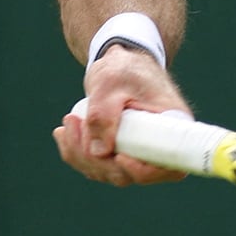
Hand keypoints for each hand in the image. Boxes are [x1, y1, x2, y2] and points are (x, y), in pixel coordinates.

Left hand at [54, 47, 189, 185]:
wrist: (120, 61)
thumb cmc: (123, 67)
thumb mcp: (111, 83)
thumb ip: (103, 115)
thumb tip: (99, 153)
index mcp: (172, 128)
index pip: (167, 168)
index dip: (142, 171)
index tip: (119, 156)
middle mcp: (158, 146)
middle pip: (128, 174)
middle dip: (94, 158)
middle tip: (75, 123)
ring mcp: (138, 152)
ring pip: (107, 172)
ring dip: (80, 155)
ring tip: (68, 121)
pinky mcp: (119, 151)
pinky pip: (96, 165)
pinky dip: (76, 153)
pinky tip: (64, 133)